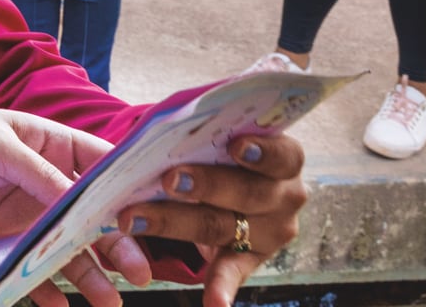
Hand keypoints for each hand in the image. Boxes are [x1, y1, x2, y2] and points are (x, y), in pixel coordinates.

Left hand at [0, 103, 150, 306]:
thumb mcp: (2, 147)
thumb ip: (41, 176)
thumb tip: (80, 204)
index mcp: (56, 147)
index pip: (104, 169)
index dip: (130, 192)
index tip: (156, 217)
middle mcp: (49, 183)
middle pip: (92, 217)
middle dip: (118, 243)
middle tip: (140, 270)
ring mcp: (28, 214)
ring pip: (67, 247)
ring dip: (89, 272)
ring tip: (109, 300)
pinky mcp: (3, 239)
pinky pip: (30, 267)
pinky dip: (44, 287)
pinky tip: (60, 305)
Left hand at [115, 135, 307, 306]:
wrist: (235, 190)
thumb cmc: (225, 154)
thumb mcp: (227, 143)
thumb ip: (209, 139)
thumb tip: (160, 135)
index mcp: (286, 160)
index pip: (282, 154)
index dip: (260, 150)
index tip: (233, 145)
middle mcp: (286, 196)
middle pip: (248, 192)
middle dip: (206, 185)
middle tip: (168, 179)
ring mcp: (271, 232)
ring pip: (224, 226)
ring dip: (179, 223)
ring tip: (140, 220)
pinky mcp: (252, 259)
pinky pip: (233, 271)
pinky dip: (220, 287)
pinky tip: (212, 302)